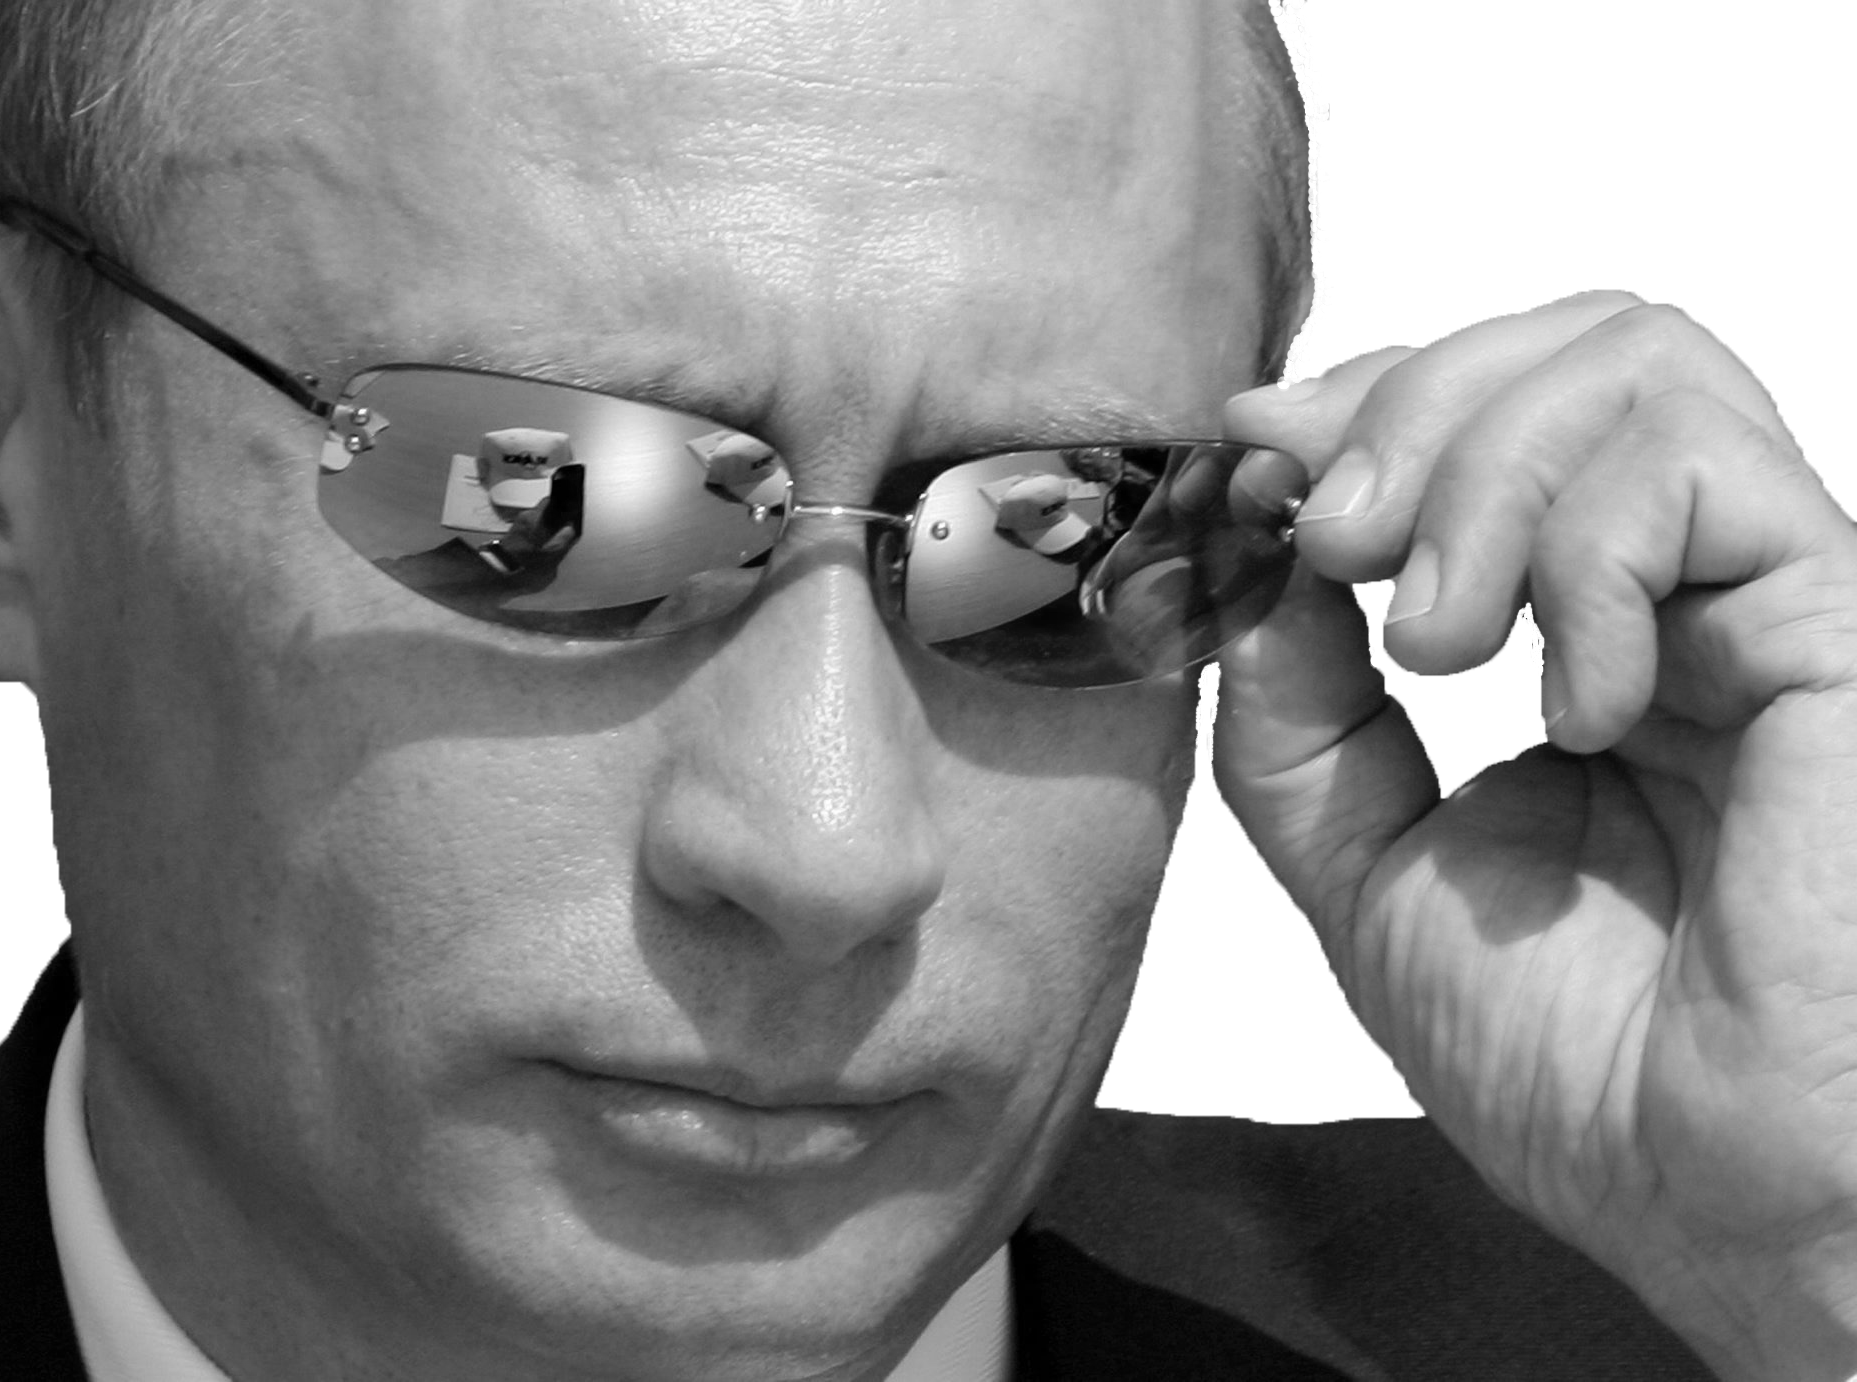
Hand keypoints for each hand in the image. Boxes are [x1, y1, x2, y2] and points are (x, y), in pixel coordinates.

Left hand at [1214, 291, 1856, 1380]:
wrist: (1717, 1197)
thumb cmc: (1580, 1066)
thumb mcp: (1366, 865)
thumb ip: (1295, 716)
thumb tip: (1252, 561)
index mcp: (1577, 634)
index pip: (1486, 411)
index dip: (1354, 406)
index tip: (1251, 464)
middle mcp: (1679, 592)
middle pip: (1555, 344)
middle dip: (1400, 412)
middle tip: (1331, 540)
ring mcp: (1763, 595)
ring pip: (1627, 360)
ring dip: (1478, 474)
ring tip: (1436, 641)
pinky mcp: (1837, 621)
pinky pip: (1697, 469)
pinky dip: (1583, 557)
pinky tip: (1573, 703)